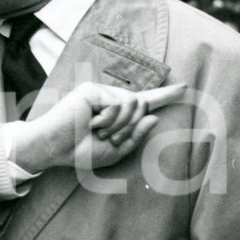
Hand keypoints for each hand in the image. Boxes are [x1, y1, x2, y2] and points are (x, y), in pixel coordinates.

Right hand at [13, 82, 186, 172]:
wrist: (55, 150)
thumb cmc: (79, 152)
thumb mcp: (115, 151)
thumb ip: (137, 137)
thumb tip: (154, 117)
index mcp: (116, 112)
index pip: (145, 101)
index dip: (166, 95)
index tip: (185, 88)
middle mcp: (110, 98)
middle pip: (142, 107)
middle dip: (130, 129)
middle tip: (106, 138)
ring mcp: (100, 92)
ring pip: (133, 104)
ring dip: (119, 126)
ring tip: (97, 131)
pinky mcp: (92, 90)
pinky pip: (118, 104)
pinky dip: (108, 120)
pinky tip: (91, 123)